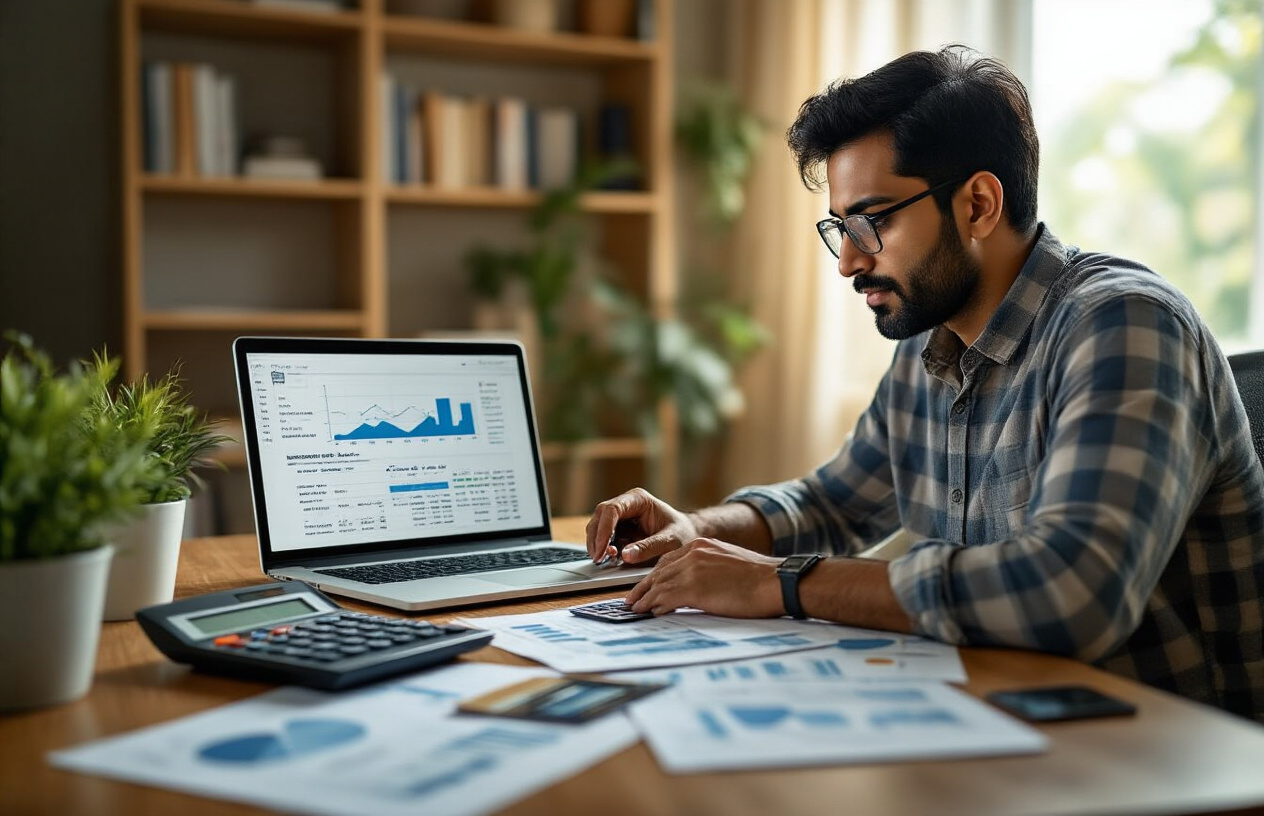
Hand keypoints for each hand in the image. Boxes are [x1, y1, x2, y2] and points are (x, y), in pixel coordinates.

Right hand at [585, 488, 698, 564]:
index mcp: (638, 499)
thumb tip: (625, 555)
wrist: (688, 535)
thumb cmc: (682, 534)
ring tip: (606, 560)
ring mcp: (620, 516)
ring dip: (597, 544)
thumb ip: (649, 547)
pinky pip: (603, 537)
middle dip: (596, 539)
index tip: (602, 550)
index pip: (612, 509)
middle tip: (599, 559)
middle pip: (599, 517)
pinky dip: (602, 548)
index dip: (603, 529)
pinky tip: (610, 559)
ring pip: (597, 527)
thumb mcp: (670, 542)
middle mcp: (626, 504)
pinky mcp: (619, 528)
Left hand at [624, 538, 783, 617]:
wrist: (775, 581)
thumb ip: (709, 569)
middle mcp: (692, 554)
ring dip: (644, 599)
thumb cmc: (761, 578)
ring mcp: (691, 570)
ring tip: (635, 610)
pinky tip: (651, 613)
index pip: (668, 560)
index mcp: (701, 546)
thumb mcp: (728, 564)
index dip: (655, 575)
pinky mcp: (693, 589)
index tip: (647, 585)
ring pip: (659, 585)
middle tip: (632, 599)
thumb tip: (700, 585)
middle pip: (659, 572)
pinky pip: (666, 599)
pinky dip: (655, 606)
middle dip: (643, 587)